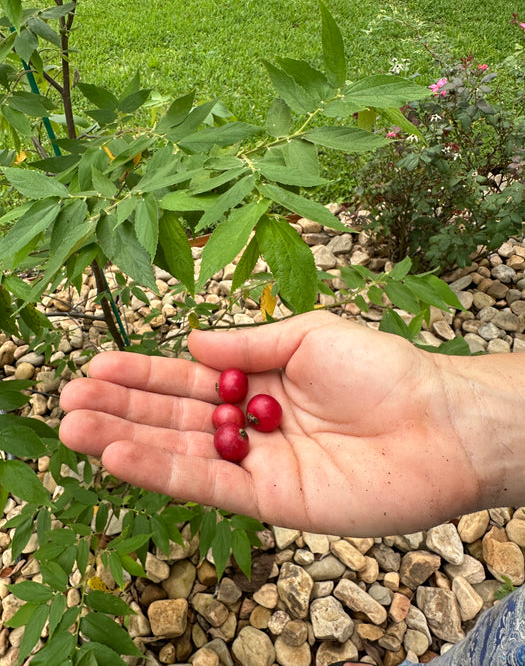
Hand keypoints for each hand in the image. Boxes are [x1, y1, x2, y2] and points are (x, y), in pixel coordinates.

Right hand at [59, 311, 510, 536]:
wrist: (439, 422)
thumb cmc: (382, 368)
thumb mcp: (308, 335)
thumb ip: (247, 343)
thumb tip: (190, 340)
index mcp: (261, 381)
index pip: (190, 378)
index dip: (144, 373)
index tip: (98, 365)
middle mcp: (253, 424)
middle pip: (176, 416)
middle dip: (122, 406)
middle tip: (70, 398)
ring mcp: (260, 463)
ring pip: (181, 452)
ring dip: (126, 440)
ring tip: (74, 426)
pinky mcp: (271, 500)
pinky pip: (208, 485)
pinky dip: (162, 471)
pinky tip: (120, 454)